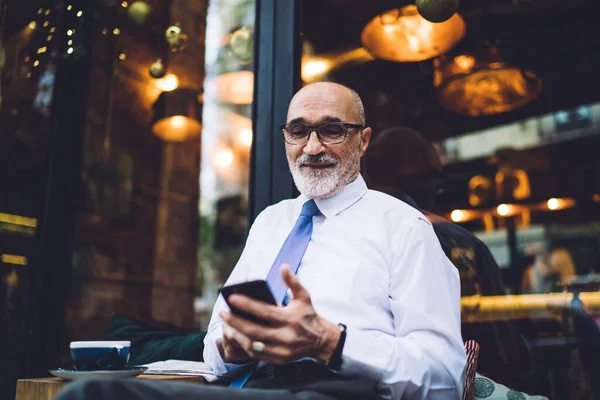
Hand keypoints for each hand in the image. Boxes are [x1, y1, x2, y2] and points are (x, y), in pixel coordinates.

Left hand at [219, 265, 340, 364]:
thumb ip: (293, 282)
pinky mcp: (279, 360)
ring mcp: (282, 350)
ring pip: (253, 345)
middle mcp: (286, 336)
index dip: (247, 305)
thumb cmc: (308, 315)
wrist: (321, 341)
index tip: (232, 298)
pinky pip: (257, 355)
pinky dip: (244, 346)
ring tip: (226, 325)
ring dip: (237, 335)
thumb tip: (283, 267)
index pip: (264, 311)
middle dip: (236, 321)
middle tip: (223, 312)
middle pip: (255, 330)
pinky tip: (237, 336)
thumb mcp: (304, 297)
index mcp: (290, 319)